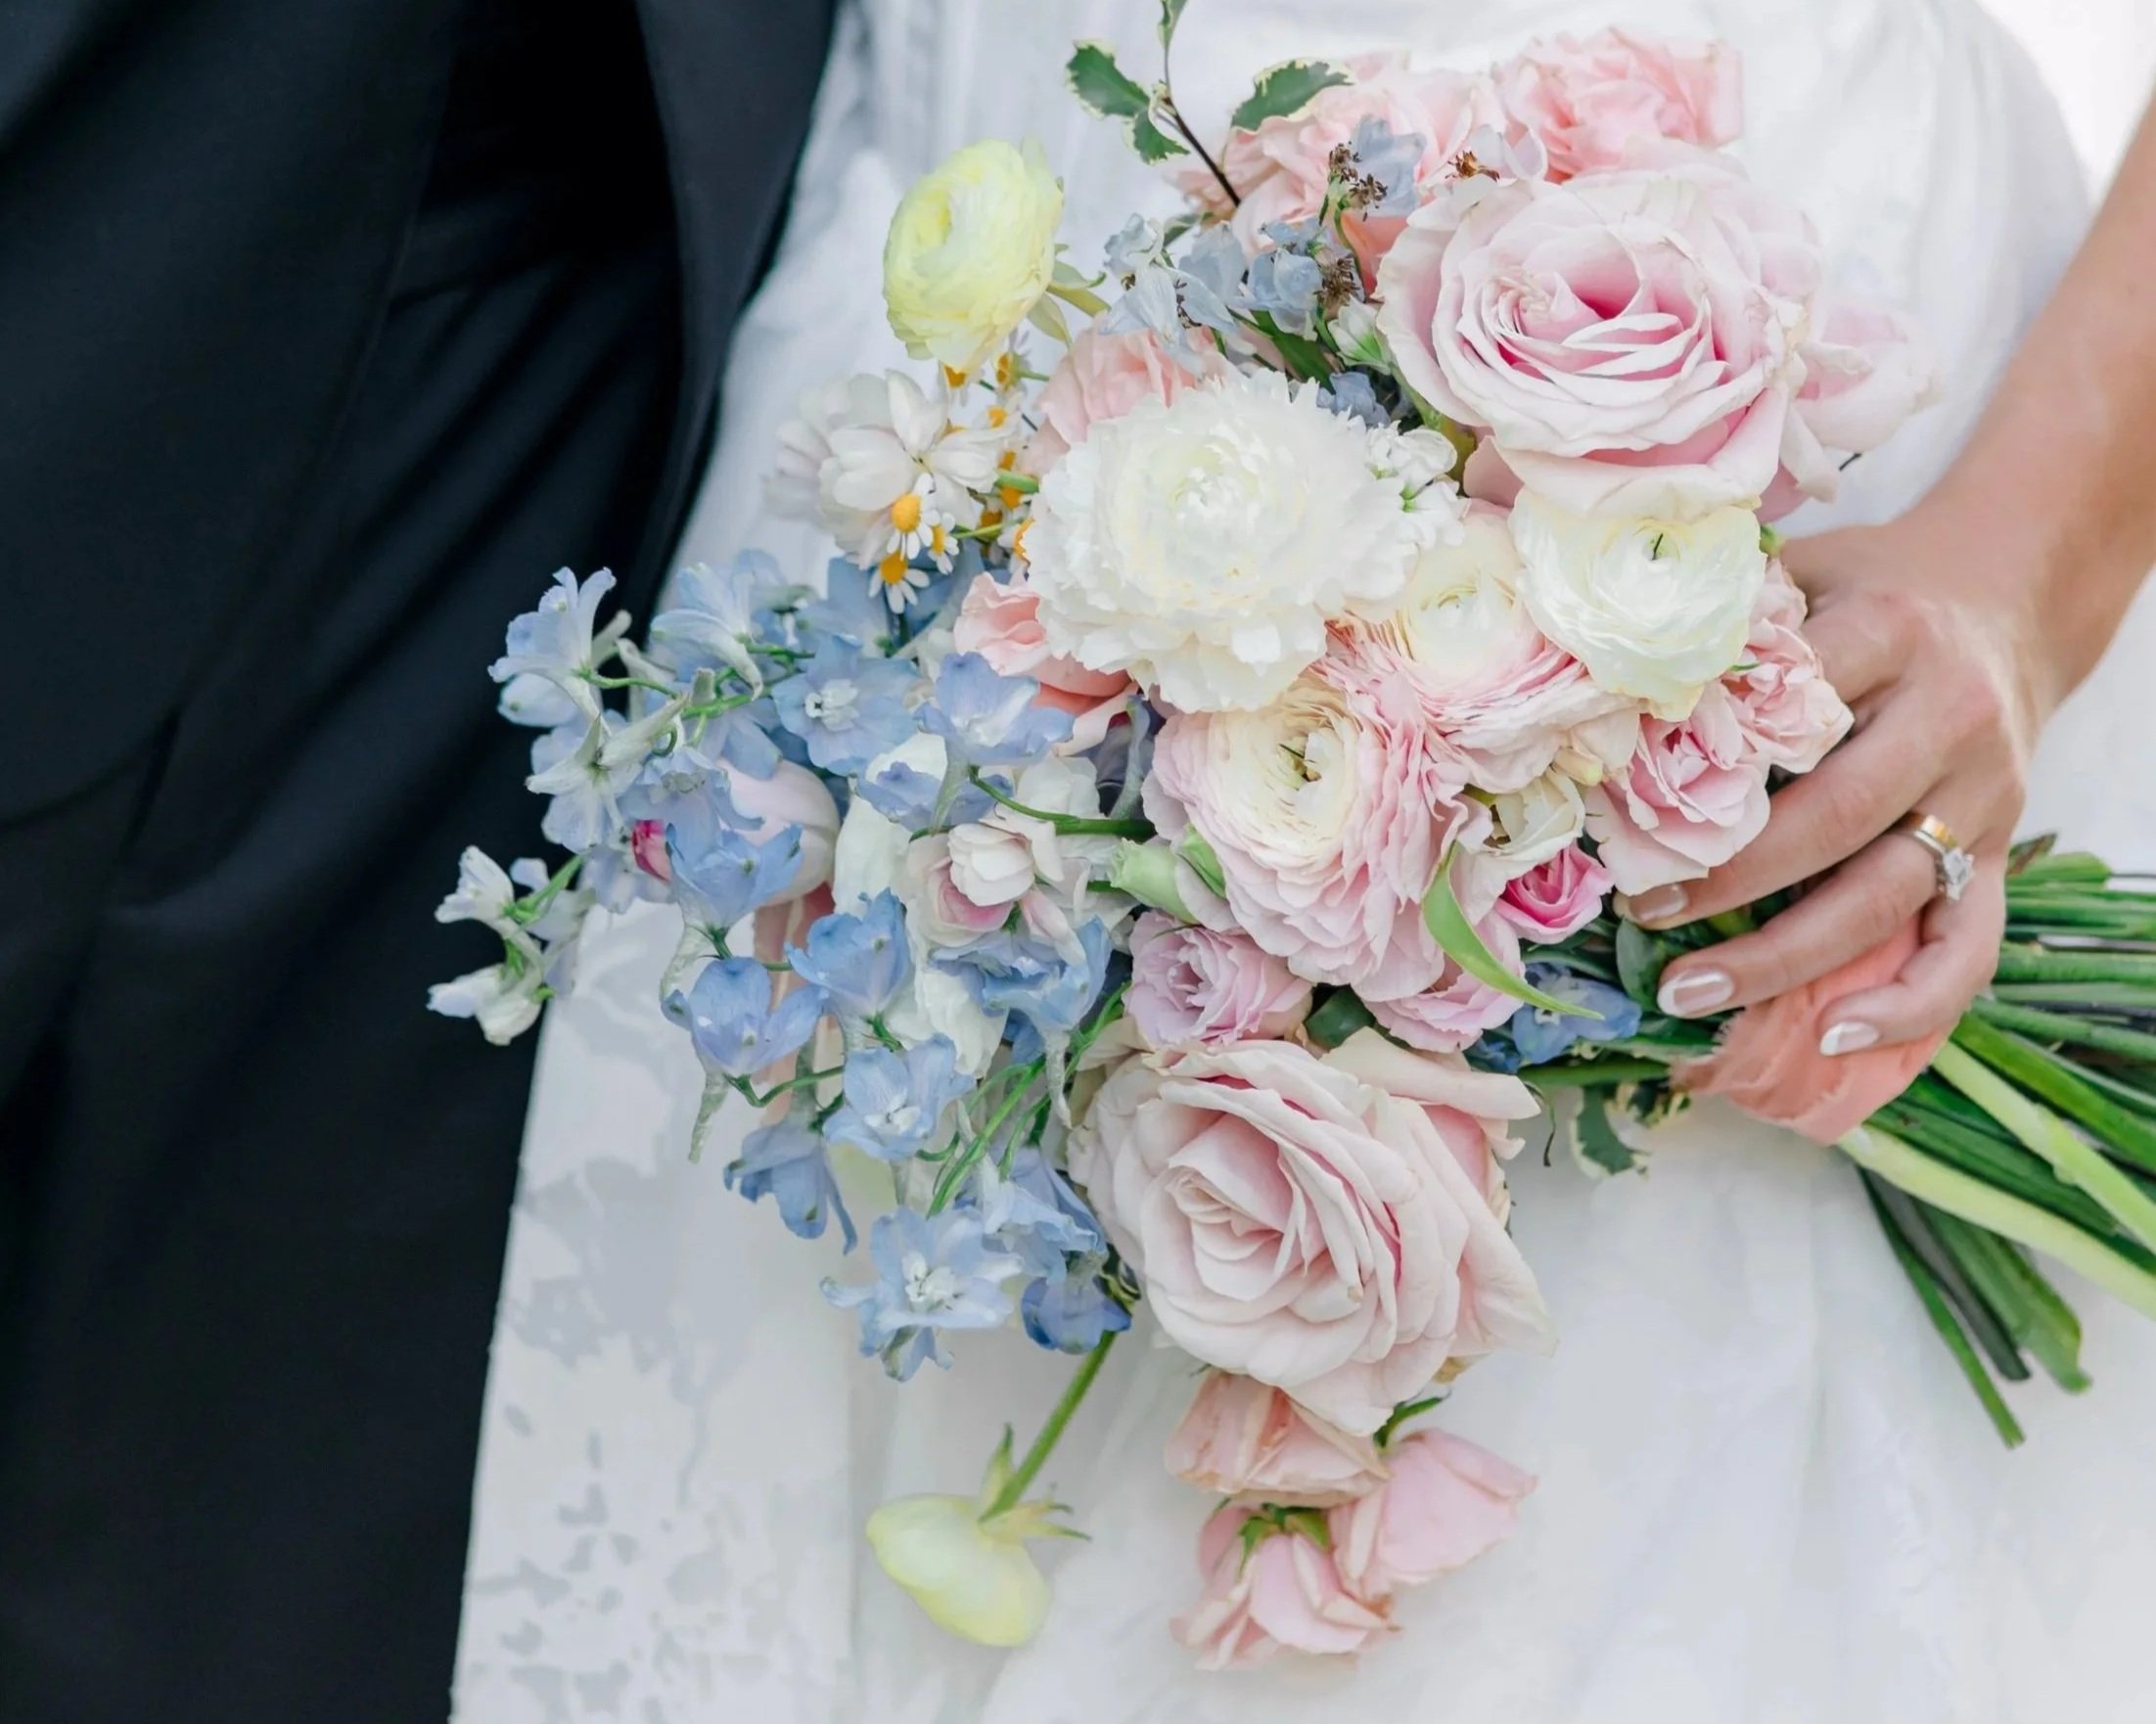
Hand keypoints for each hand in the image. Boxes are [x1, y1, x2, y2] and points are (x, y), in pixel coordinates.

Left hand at [1630, 505, 2060, 1054]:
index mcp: (1889, 631)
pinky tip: (1834, 1036)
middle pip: (1838, 816)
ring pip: (1888, 893)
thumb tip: (1599, 668)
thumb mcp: (1809, 569)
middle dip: (1732, 878)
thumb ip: (1730, 613)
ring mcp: (1981, 793)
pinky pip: (1968, 945)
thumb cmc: (1872, 590)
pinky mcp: (1998, 851)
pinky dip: (1910, 1004)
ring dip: (1785, 956)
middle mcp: (1947, 716)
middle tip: (1643, 914)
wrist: (2008, 599)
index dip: (1706, 760)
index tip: (1620, 803)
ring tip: (1690, 991)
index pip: (1794, 702)